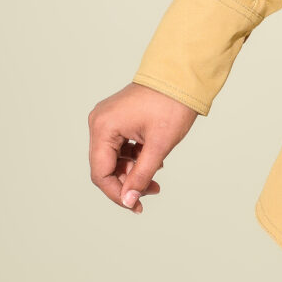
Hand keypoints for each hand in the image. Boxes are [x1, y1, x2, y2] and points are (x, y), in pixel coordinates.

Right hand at [87, 83, 198, 213]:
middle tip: (153, 192)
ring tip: (157, 179)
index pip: (100, 173)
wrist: (182, 76)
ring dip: (133, 172)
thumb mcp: (158, 146)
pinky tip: (154, 163)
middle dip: (128, 184)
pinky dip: (135, 159)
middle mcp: (99, 123)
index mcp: (103, 127)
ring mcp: (107, 119)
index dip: (117, 194)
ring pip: (114, 159)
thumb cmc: (171, 105)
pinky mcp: (118, 119)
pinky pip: (120, 147)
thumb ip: (141, 176)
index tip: (135, 206)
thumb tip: (128, 201)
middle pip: (105, 167)